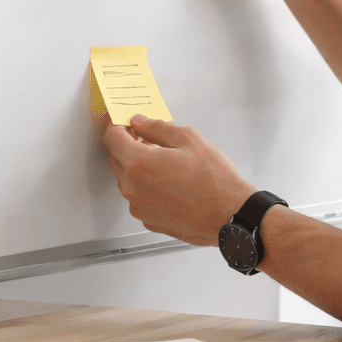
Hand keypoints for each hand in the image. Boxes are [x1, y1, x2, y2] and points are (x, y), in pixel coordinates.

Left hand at [103, 115, 255, 245]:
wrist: (229, 215)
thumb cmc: (214, 182)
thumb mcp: (188, 140)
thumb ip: (157, 128)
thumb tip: (141, 122)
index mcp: (139, 164)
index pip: (112, 139)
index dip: (115, 125)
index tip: (121, 121)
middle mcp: (133, 188)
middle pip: (116, 159)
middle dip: (126, 146)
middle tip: (144, 137)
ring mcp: (140, 207)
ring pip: (126, 180)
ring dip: (136, 168)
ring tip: (163, 161)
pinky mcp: (149, 220)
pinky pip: (139, 198)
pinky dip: (146, 187)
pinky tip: (167, 182)